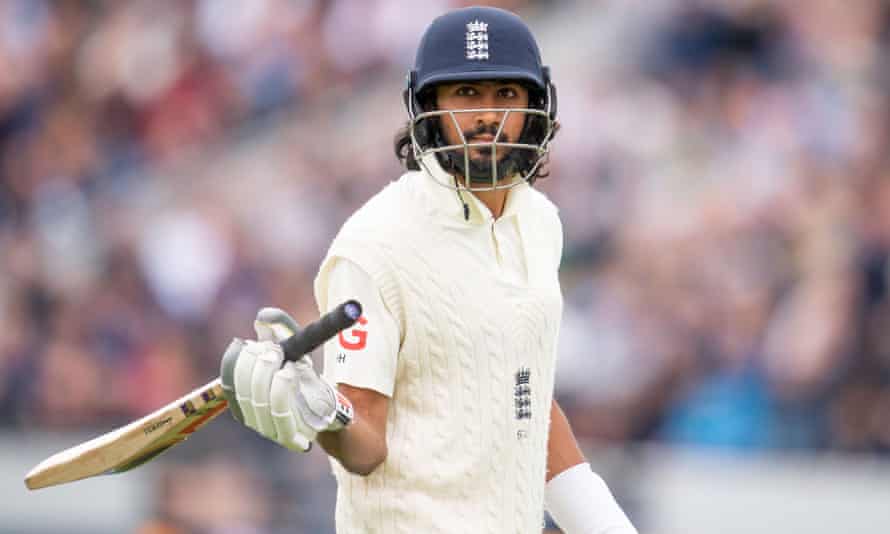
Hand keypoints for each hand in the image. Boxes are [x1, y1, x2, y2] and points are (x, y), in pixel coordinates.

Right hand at [220, 308, 352, 451]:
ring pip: (260, 400)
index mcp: (242, 395)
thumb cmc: (303, 375)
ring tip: (286, 361)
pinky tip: (291, 373)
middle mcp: (250, 415)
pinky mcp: (288, 437)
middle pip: (243, 390)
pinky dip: (283, 388)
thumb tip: (263, 317)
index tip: (251, 343)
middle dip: (257, 366)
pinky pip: (280, 412)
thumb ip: (278, 327)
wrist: (328, 405)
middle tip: (273, 350)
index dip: (238, 361)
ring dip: (271, 376)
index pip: (228, 380)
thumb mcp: (292, 346)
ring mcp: (267, 429)